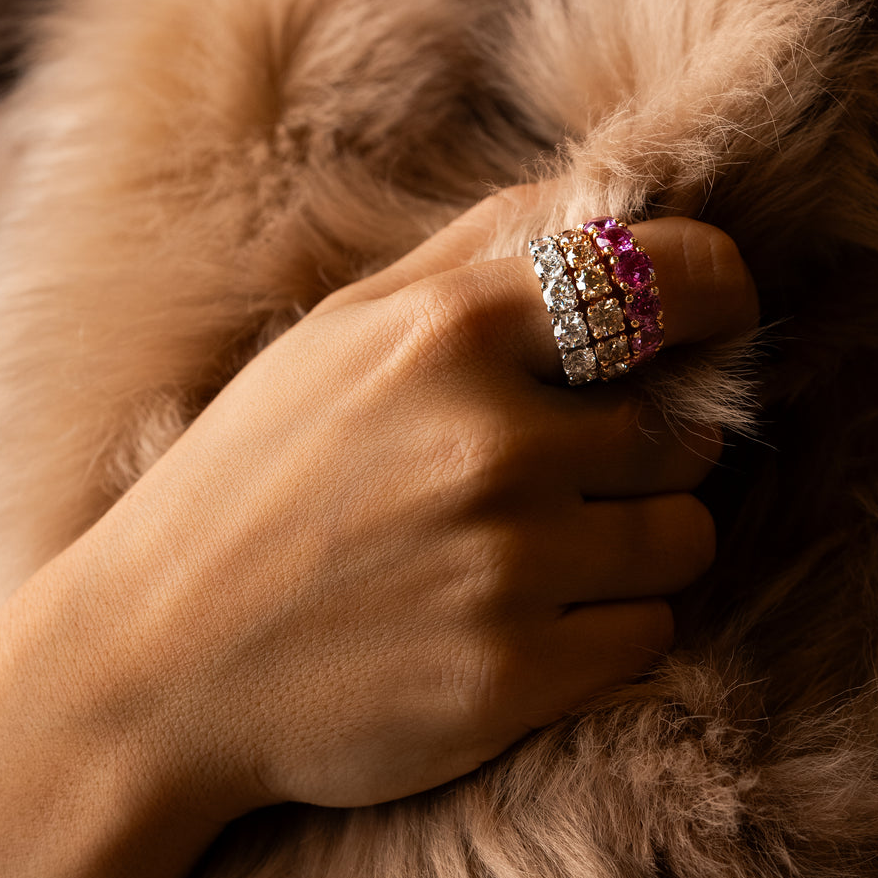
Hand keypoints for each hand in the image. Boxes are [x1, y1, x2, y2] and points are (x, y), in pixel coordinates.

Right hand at [28, 190, 757, 815]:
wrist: (156, 665)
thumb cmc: (253, 480)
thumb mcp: (341, 333)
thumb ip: (477, 254)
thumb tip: (612, 199)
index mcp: (451, 334)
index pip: (674, 277)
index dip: (722, 295)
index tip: (722, 319)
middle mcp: (493, 443)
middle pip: (685, 428)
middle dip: (647, 450)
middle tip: (562, 475)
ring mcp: (508, 568)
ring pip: (685, 538)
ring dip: (638, 544)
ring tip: (537, 553)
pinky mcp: (516, 678)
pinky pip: (651, 632)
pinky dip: (610, 628)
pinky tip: (523, 622)